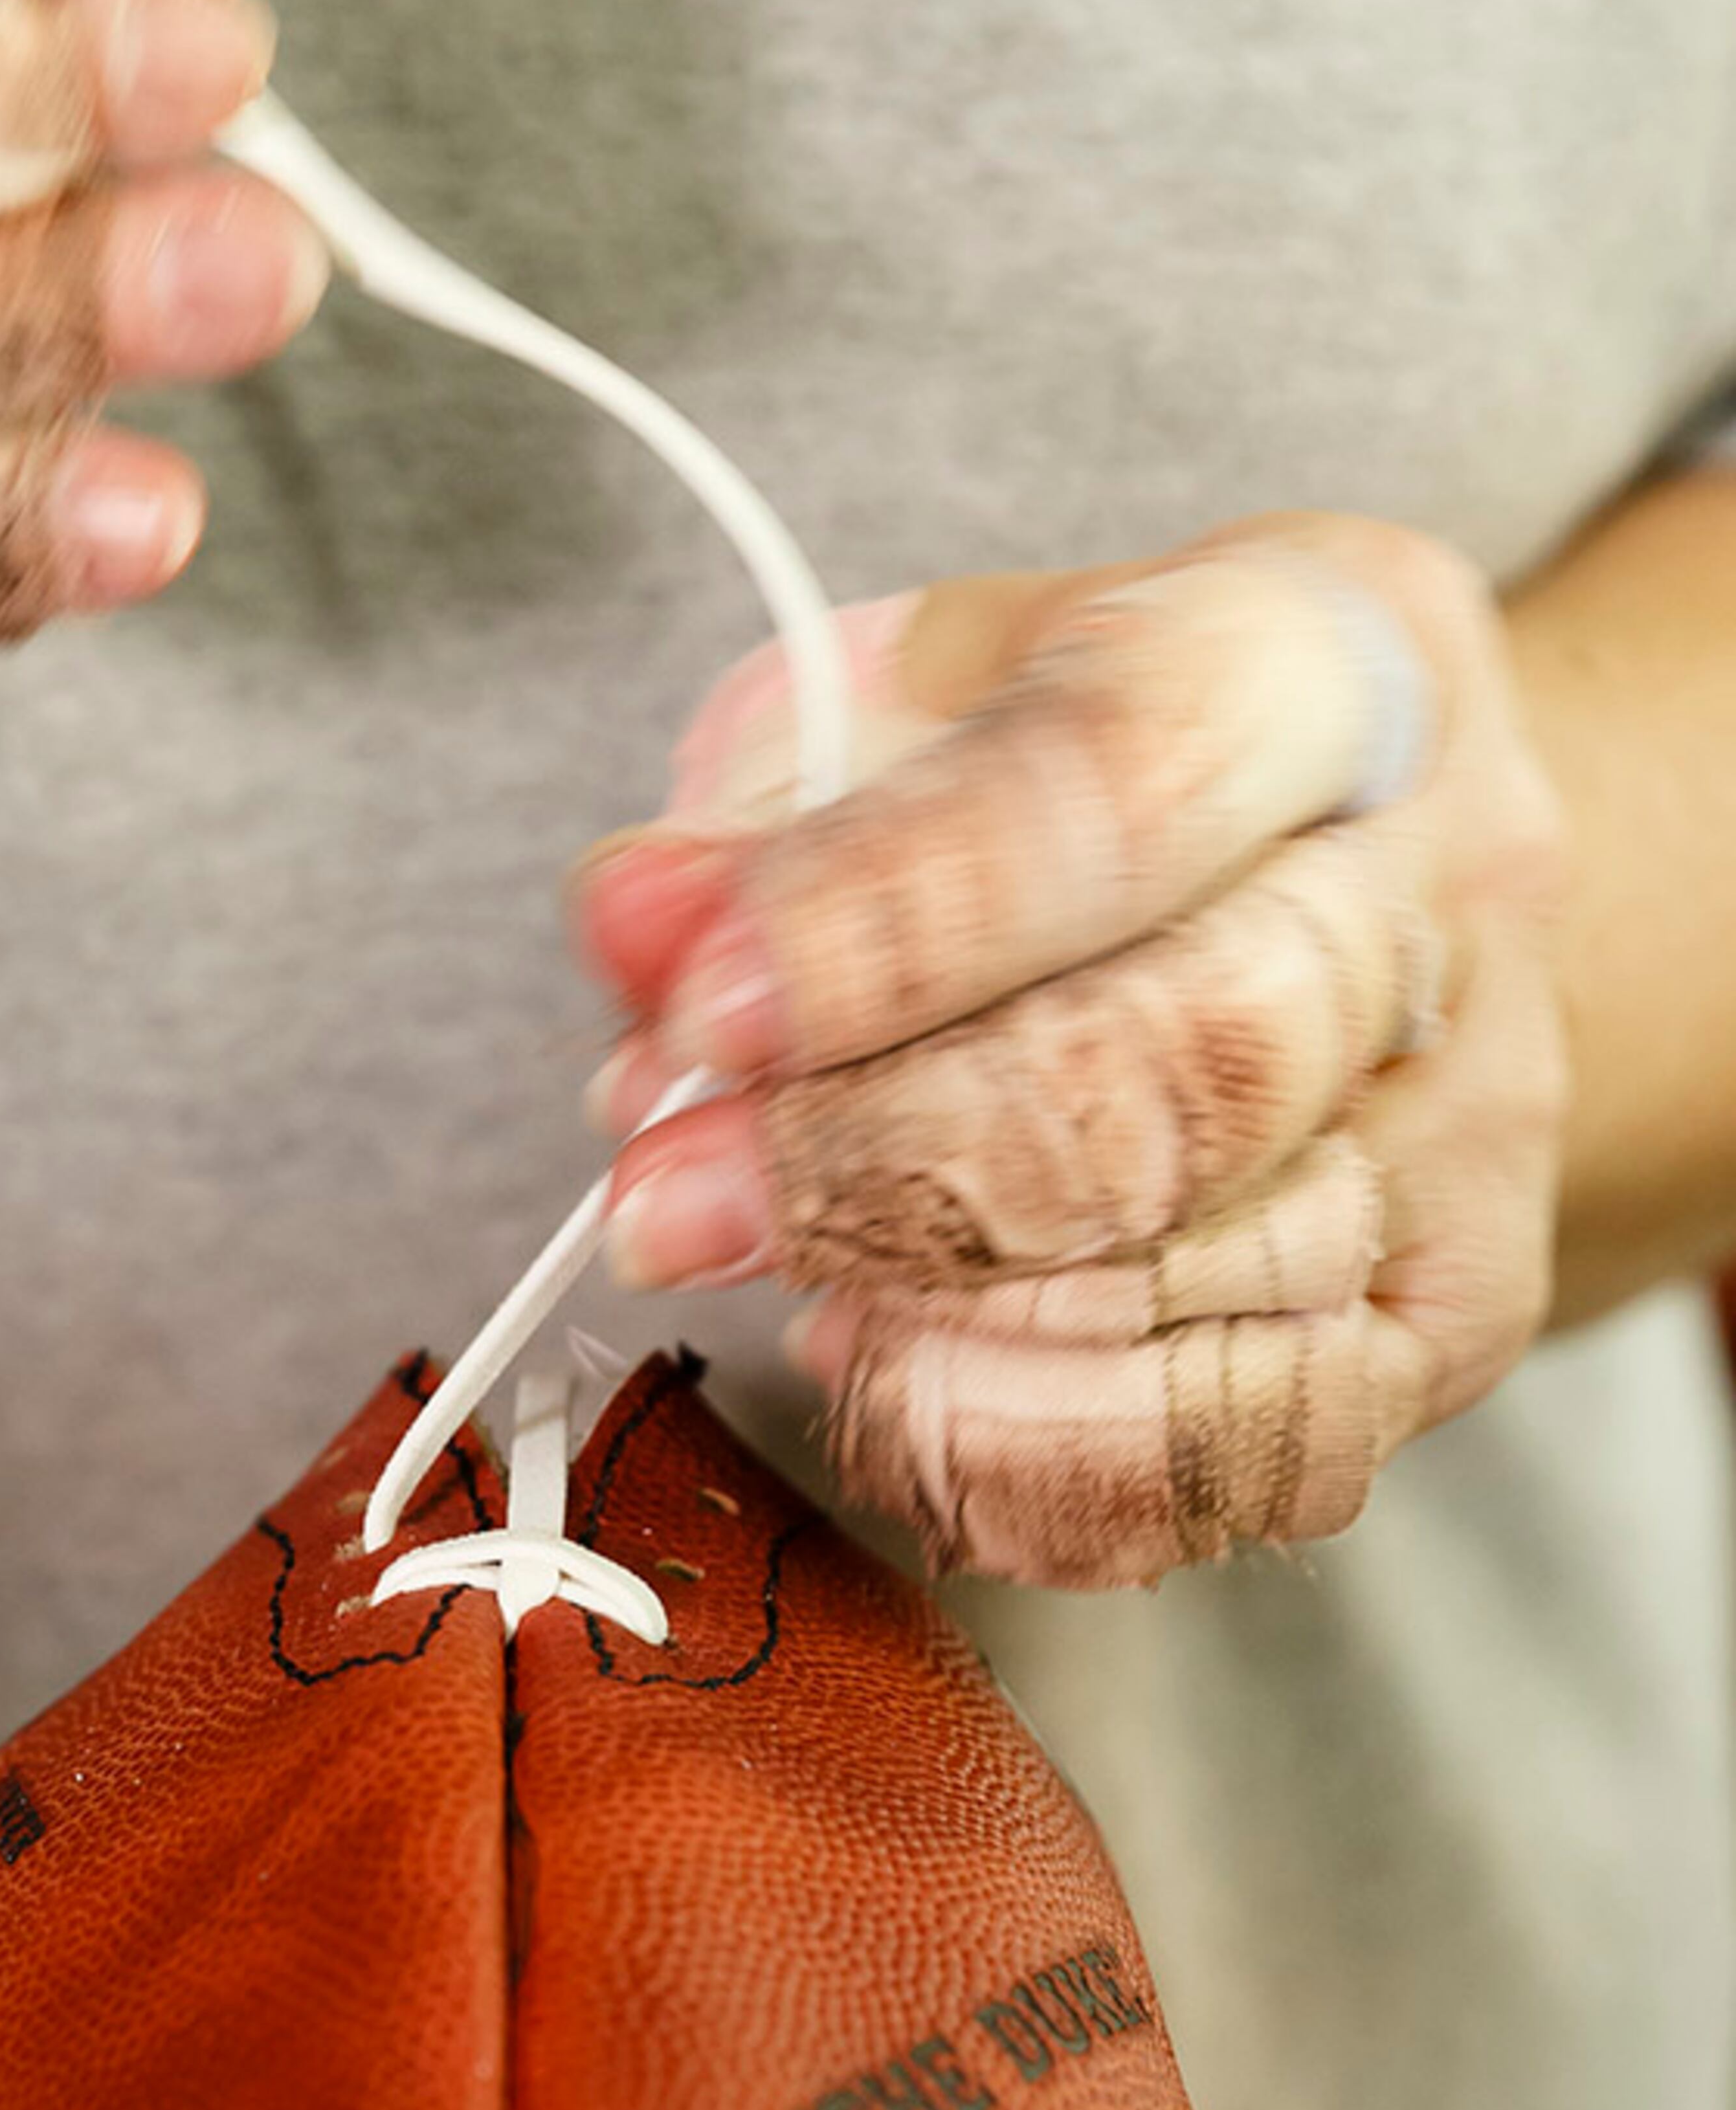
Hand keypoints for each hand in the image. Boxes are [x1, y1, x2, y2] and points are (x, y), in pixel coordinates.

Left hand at [576, 518, 1571, 1586]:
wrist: (1363, 896)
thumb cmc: (1103, 788)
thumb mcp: (920, 705)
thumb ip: (766, 806)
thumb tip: (638, 929)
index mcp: (1328, 651)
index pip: (1122, 780)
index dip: (897, 916)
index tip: (701, 1011)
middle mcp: (1442, 883)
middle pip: (1192, 1056)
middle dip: (886, 1161)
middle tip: (669, 1210)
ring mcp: (1471, 1113)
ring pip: (1220, 1276)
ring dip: (938, 1328)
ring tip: (783, 1297)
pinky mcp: (1462, 1312)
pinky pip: (1258, 1447)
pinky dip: (1041, 1459)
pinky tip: (904, 1394)